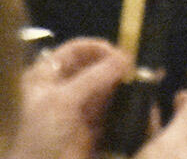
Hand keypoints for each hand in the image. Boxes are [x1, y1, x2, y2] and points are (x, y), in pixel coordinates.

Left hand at [6, 38, 131, 158]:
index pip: (75, 50)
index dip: (97, 48)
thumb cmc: (40, 137)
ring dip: (123, 83)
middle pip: (94, 67)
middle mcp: (62, 89)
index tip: (119, 53)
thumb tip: (125, 58)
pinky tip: (143, 100)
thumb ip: (94, 77)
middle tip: (137, 66)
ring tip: (146, 80)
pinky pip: (112, 108)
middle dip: (115, 65)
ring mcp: (77, 109)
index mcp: (45, 78)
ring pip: (105, 87)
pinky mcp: (91, 127)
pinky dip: (126, 103)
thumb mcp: (61, 102)